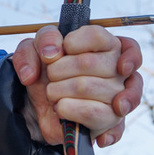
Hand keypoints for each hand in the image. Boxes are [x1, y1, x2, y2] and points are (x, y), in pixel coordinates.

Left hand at [14, 26, 141, 145]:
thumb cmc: (46, 73)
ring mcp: (118, 94)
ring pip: (84, 87)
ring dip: (56, 92)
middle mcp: (118, 68)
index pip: (97, 36)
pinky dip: (70, 111)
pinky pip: (93, 112)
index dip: (73, 43)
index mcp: (106, 45)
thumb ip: (43, 40)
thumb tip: (50, 53)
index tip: (62, 51)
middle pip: (87, 62)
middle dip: (55, 71)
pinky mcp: (111, 118)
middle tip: (51, 77)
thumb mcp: (36, 49)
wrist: (41, 109)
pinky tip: (64, 112)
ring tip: (54, 96)